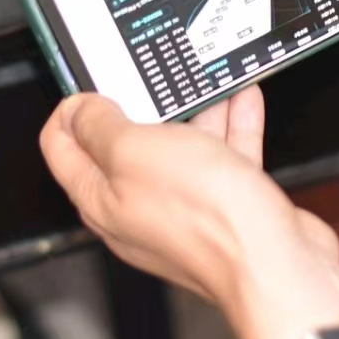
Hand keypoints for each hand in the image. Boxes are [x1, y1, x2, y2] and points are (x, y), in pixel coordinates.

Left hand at [39, 87, 338, 338]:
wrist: (275, 261)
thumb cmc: (207, 220)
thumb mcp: (134, 152)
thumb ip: (100, 126)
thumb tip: (78, 110)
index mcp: (102, 201)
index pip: (63, 150)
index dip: (68, 112)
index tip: (85, 85)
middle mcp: (140, 210)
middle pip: (126, 148)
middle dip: (138, 106)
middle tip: (145, 78)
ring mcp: (187, 209)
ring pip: (183, 149)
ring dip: (194, 112)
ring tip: (201, 81)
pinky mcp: (229, 208)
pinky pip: (226, 158)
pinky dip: (233, 128)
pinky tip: (243, 101)